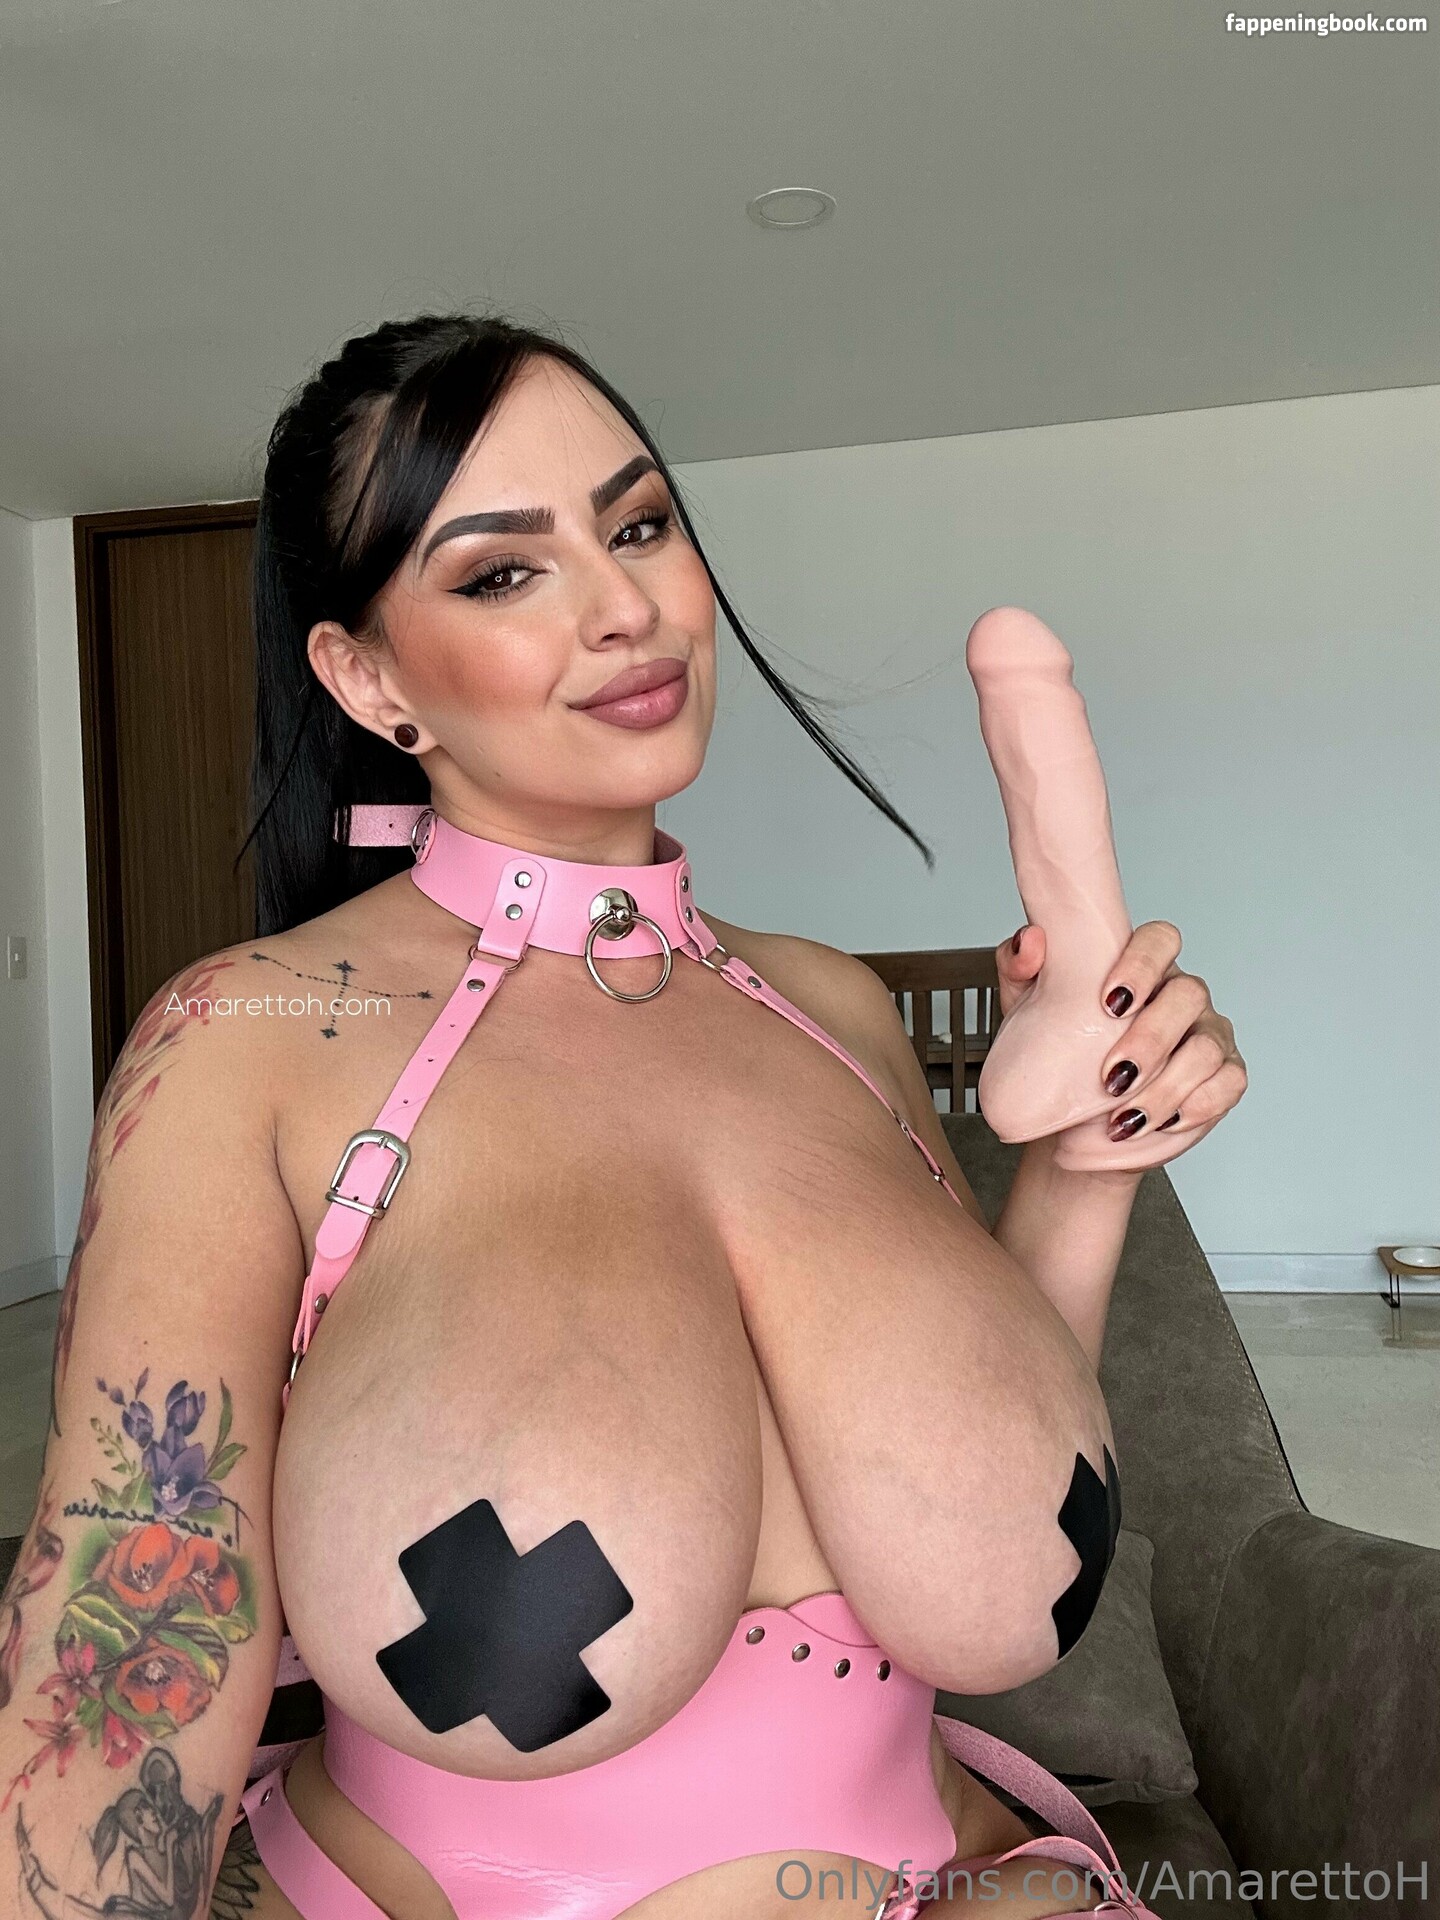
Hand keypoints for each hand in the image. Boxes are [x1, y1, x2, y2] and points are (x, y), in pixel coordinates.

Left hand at [996, 920, 1247, 1159]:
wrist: (1072, 1128)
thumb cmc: (1059, 1058)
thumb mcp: (1026, 1012)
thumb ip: (1021, 968)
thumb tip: (1031, 941)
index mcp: (1142, 970)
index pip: (1160, 941)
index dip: (1142, 963)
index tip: (1110, 1002)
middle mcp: (1180, 997)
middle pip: (1188, 994)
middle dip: (1151, 1038)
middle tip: (1112, 1077)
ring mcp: (1207, 1035)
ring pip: (1206, 1048)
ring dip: (1165, 1087)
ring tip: (1124, 1117)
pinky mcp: (1223, 1077)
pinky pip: (1228, 1083)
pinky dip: (1194, 1105)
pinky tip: (1158, 1122)